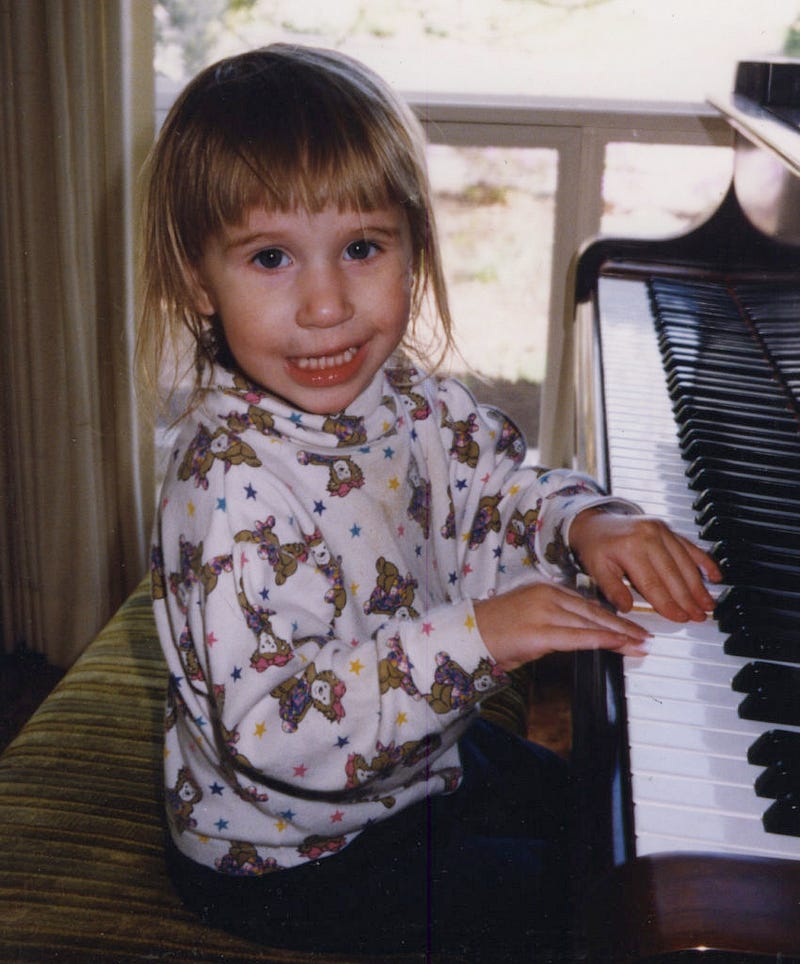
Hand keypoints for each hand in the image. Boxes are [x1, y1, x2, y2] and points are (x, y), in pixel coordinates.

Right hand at [473, 581, 650, 671]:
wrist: (466, 635)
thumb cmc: (494, 631)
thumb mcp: (530, 619)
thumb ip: (555, 622)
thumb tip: (580, 635)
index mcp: (545, 589)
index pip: (587, 604)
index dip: (613, 617)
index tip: (632, 626)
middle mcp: (547, 596)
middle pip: (594, 612)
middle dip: (624, 626)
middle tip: (646, 636)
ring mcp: (544, 612)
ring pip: (591, 624)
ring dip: (620, 636)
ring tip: (640, 645)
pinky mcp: (540, 632)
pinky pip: (578, 637)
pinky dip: (602, 641)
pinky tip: (618, 645)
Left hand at [568, 509, 722, 622]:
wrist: (594, 521)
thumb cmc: (595, 547)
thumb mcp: (596, 569)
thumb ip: (611, 589)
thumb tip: (627, 608)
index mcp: (630, 548)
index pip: (653, 584)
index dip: (668, 604)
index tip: (680, 618)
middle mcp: (649, 536)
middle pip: (673, 575)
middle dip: (688, 599)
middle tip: (700, 616)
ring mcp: (661, 530)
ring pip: (685, 562)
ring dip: (699, 585)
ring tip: (708, 604)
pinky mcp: (668, 528)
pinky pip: (690, 546)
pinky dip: (704, 561)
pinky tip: (716, 576)